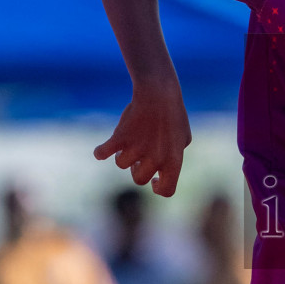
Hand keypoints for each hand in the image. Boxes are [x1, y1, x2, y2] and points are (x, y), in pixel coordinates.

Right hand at [93, 78, 192, 196]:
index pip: (167, 190)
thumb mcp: (184, 138)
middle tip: (139, 156)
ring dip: (123, 155)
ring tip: (130, 142)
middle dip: (137, 169)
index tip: (153, 179)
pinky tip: (102, 150)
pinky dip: (100, 152)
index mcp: (173, 161)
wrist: (158, 93)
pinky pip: (102, 153)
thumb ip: (175, 156)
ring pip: (121, 164)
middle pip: (138, 180)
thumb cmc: (173, 114)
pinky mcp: (121, 138)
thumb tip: (163, 169)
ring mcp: (137, 149)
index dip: (158, 188)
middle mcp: (156, 159)